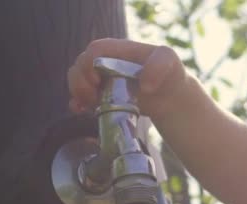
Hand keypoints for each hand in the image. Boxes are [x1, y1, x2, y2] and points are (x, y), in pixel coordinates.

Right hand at [67, 38, 189, 118]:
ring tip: (90, 106)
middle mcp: (105, 62)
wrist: (170, 96)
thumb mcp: (170, 62)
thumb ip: (159, 66)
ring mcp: (101, 79)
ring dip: (78, 93)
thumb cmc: (169, 73)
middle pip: (80, 65)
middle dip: (80, 82)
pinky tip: (81, 111)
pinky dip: (76, 104)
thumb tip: (144, 86)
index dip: (90, 64)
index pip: (95, 50)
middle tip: (92, 98)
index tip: (97, 81)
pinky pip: (80, 97)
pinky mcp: (101, 95)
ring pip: (77, 80)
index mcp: (118, 50)